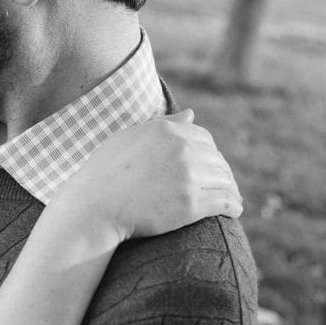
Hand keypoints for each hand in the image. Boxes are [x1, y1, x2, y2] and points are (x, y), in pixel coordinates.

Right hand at [54, 110, 241, 242]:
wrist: (91, 209)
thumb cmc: (102, 175)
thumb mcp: (127, 139)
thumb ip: (162, 125)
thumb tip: (191, 114)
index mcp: (166, 131)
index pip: (203, 138)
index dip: (207, 153)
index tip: (207, 167)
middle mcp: (180, 149)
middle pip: (216, 158)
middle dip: (220, 172)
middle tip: (221, 186)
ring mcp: (187, 176)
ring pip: (223, 180)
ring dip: (230, 189)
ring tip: (230, 199)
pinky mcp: (190, 204)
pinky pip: (224, 201)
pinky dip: (233, 206)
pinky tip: (233, 210)